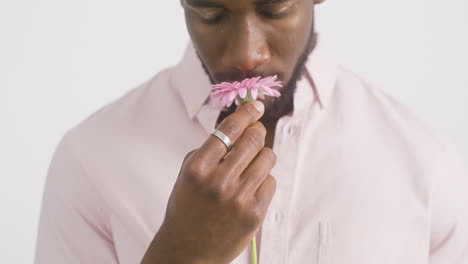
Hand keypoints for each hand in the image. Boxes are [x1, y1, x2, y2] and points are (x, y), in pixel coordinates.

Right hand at [142, 101, 276, 263]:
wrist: (188, 250)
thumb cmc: (187, 207)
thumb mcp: (188, 174)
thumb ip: (209, 149)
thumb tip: (240, 124)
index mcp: (198, 168)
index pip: (229, 129)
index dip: (247, 113)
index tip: (256, 105)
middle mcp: (218, 181)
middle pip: (253, 139)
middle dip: (257, 130)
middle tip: (256, 130)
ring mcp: (239, 199)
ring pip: (267, 158)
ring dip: (262, 155)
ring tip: (251, 163)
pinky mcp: (255, 214)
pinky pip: (271, 182)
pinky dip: (263, 180)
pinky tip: (250, 187)